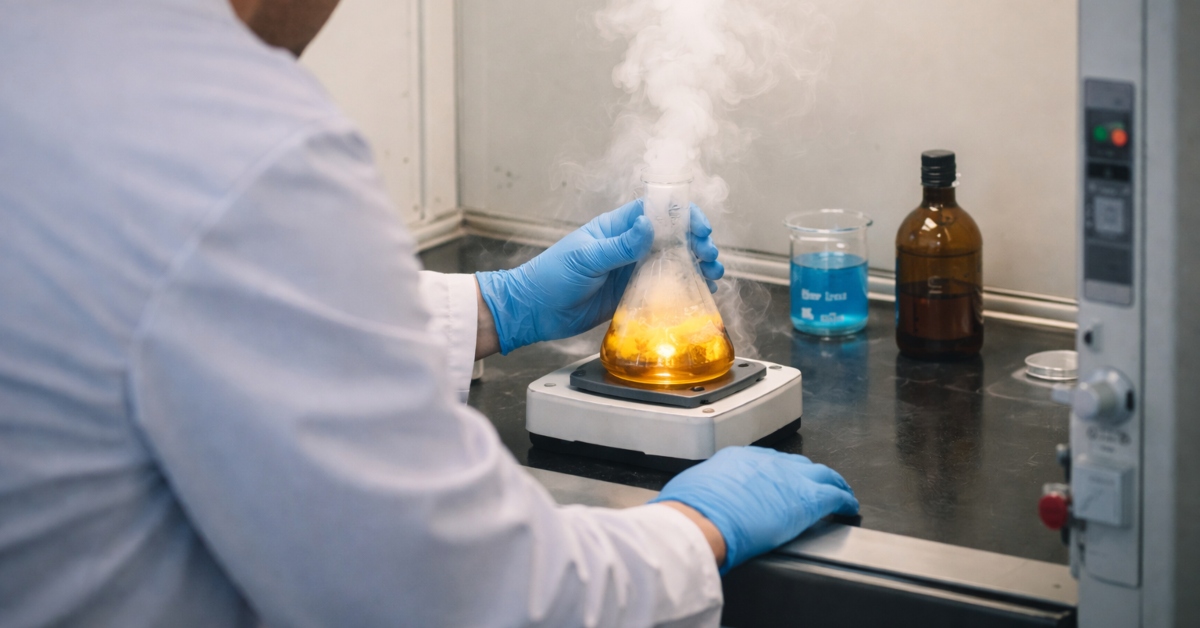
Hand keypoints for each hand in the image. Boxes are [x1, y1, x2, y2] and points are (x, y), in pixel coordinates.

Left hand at [475, 199, 723, 353]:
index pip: (655, 211)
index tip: (699, 226)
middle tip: (709, 253)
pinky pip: (663, 288)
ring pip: (673, 261)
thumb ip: (620, 245)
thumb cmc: (551, 277)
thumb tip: (649, 224)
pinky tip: (701, 290)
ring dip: (696, 263)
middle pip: (672, 236)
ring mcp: (631, 270)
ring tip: (714, 271)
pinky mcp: (631, 294)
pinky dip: (684, 287)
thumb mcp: (586, 258)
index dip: (681, 215)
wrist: (535, 311)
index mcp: (615, 228)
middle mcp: (628, 246)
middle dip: (696, 240)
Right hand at [650, 446, 858, 573]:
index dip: (775, 472)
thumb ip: (700, 493)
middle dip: (804, 474)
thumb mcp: (689, 491)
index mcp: (738, 458)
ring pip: (821, 474)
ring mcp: (789, 478)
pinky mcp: (806, 500)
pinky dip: (845, 499)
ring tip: (838, 491)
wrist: (700, 520)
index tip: (777, 481)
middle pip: (795, 463)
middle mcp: (766, 462)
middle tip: (810, 484)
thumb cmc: (689, 510)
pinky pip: (835, 495)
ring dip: (830, 482)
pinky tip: (849, 506)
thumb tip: (687, 501)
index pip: (765, 462)